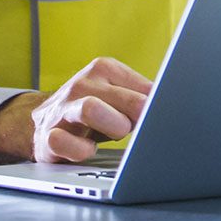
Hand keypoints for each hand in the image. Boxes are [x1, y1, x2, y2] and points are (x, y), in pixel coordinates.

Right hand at [0, 56, 154, 163]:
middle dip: (138, 116)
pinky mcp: (48, 136)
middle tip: (144, 127)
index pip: (142, 86)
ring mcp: (62, 109)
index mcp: (103, 70)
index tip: (164, 115)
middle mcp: (82, 85)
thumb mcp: (118, 96)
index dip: (157, 106)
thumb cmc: (95, 111)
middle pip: (123, 98)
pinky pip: (64, 142)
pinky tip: (88, 150)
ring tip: (118, 134)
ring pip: (90, 109)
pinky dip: (81, 150)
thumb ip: (143, 97)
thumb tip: (176, 103)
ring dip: (113, 126)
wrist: (44, 123)